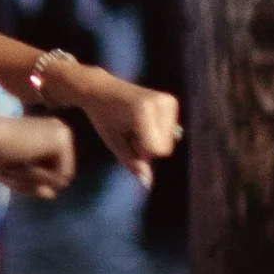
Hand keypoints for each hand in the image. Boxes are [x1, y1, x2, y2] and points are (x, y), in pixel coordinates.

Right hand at [0, 115, 76, 199]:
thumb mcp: (15, 173)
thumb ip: (34, 185)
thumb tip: (51, 195)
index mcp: (49, 135)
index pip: (54, 174)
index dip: (33, 178)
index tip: (13, 162)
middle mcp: (60, 131)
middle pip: (60, 179)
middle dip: (35, 180)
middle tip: (14, 162)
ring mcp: (63, 134)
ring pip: (61, 180)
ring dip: (35, 179)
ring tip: (18, 160)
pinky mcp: (62, 141)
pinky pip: (60, 177)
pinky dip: (41, 177)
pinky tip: (26, 159)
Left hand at [69, 69, 182, 190]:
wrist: (101, 89)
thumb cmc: (103, 117)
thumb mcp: (113, 142)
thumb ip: (131, 162)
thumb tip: (147, 184)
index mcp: (143, 112)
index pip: (157, 150)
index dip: (141, 151)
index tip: (126, 139)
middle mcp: (159, 103)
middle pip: (165, 147)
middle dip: (148, 147)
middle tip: (130, 132)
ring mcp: (167, 100)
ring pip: (170, 140)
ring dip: (153, 139)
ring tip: (135, 126)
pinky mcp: (171, 101)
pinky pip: (171, 131)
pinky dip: (158, 132)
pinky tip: (142, 121)